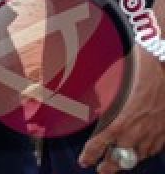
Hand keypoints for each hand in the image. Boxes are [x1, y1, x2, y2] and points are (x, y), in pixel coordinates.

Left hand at [79, 46, 164, 171]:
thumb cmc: (137, 74)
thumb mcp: (110, 85)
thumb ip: (96, 98)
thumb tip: (81, 99)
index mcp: (119, 122)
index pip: (99, 146)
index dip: (89, 155)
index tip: (84, 162)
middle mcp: (135, 134)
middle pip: (120, 159)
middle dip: (108, 166)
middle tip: (100, 170)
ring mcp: (152, 136)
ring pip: (137, 157)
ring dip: (126, 161)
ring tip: (119, 164)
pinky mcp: (164, 134)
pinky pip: (152, 149)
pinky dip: (143, 153)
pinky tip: (138, 152)